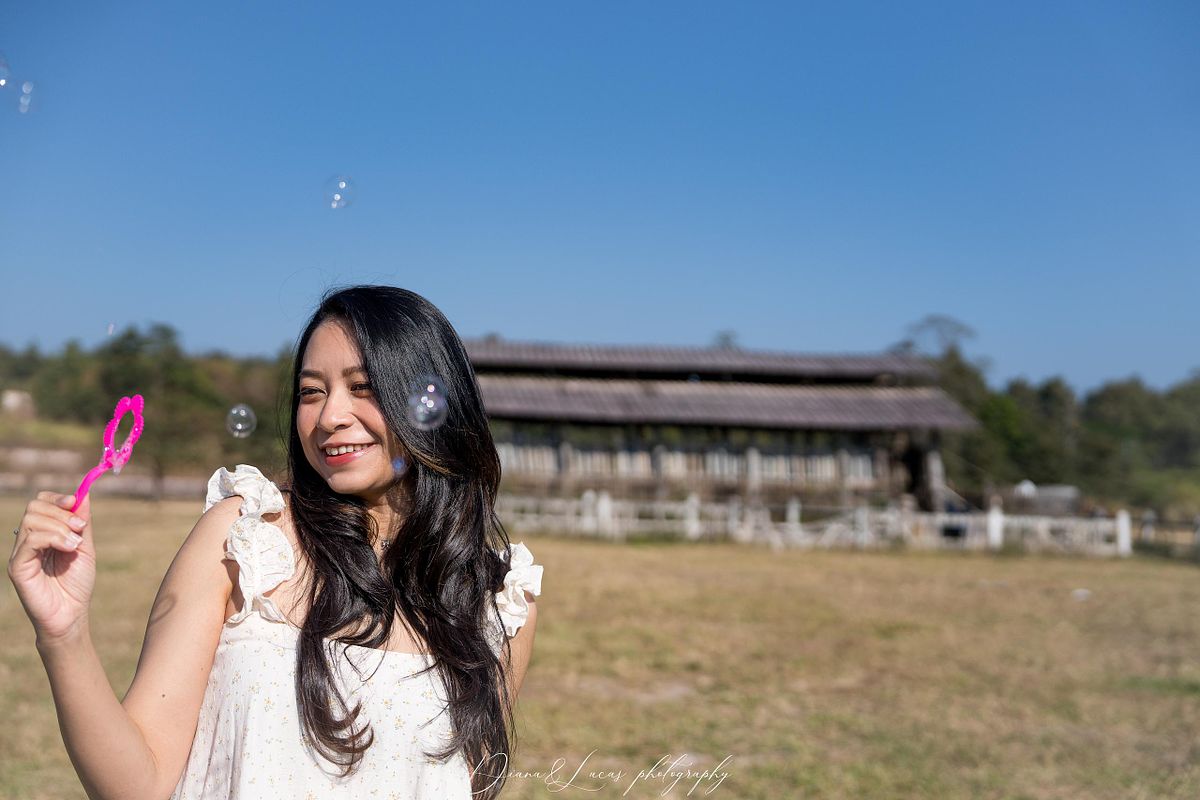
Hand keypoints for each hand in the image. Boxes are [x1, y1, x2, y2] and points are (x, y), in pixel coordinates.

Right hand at [7, 491, 95, 644]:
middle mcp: (28, 541)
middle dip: (61, 512)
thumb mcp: (85, 547)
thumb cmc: (77, 584)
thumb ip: (82, 523)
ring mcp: (20, 553)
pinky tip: (69, 549)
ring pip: (32, 520)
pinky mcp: (17, 567)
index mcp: (43, 534)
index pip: (40, 502)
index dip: (58, 498)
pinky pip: (29, 541)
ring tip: (76, 544)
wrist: (71, 614)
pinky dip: (53, 538)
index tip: (76, 502)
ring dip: (60, 527)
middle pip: (34, 506)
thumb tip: (84, 494)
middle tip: (79, 528)